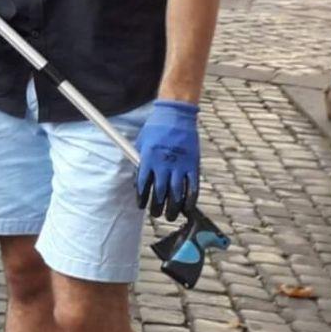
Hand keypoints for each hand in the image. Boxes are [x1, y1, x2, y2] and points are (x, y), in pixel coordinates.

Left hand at [134, 98, 200, 219]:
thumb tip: (137, 182)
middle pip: (159, 193)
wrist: (175, 115)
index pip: (142, 185)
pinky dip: (191, 199)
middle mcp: (163, 164)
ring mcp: (179, 165)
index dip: (142, 199)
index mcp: (147, 160)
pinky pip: (193, 186)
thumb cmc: (155, 129)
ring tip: (170, 216)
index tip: (141, 206)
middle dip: (157, 207)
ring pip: (176, 193)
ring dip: (173, 208)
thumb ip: (140, 162)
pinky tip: (188, 208)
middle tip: (157, 214)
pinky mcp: (193, 164)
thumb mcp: (141, 144)